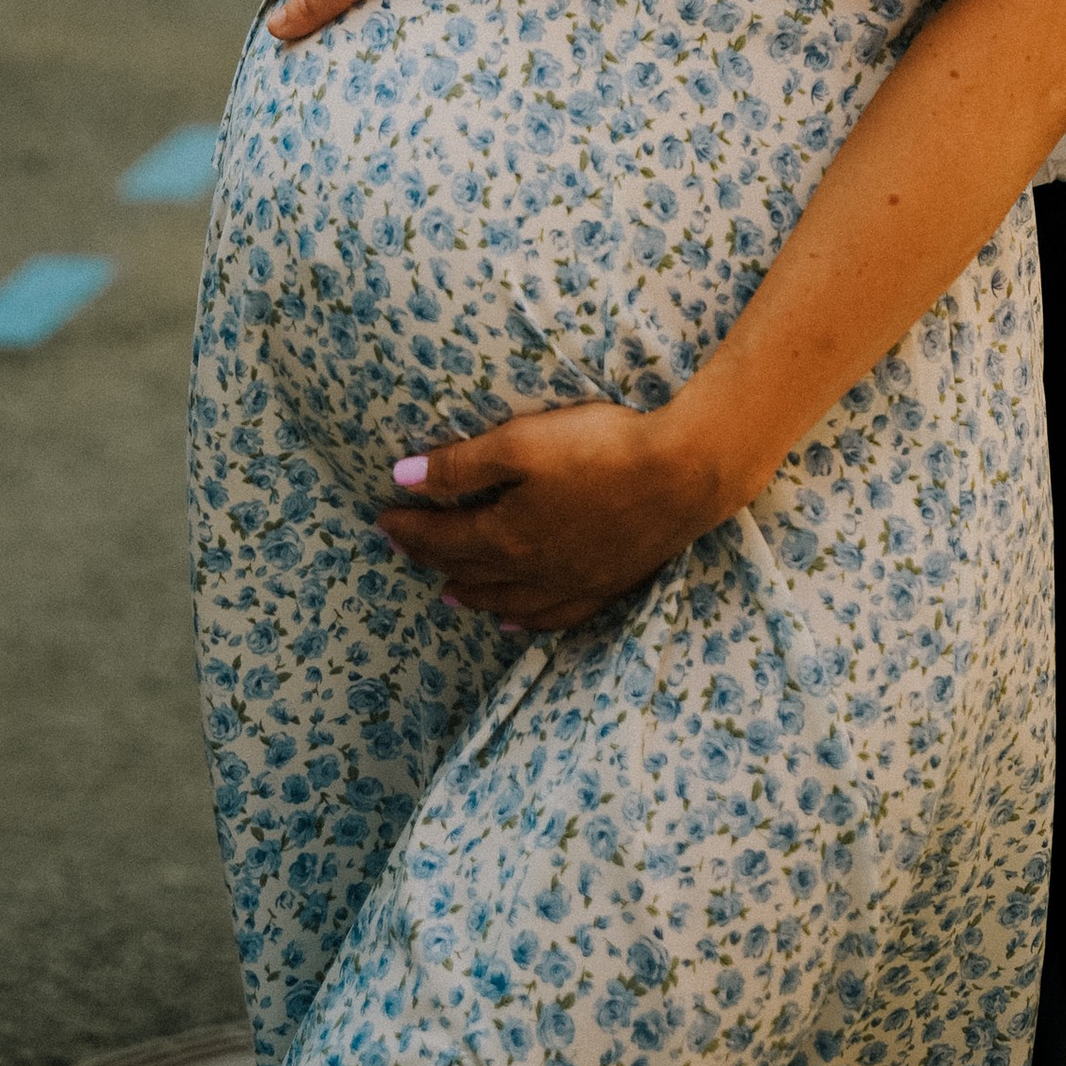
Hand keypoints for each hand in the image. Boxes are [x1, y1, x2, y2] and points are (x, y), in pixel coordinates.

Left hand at [374, 399, 730, 631]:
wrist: (683, 474)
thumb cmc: (599, 449)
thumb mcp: (521, 443)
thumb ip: (461, 464)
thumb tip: (401, 479)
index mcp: (506, 535)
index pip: (442, 536)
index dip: (409, 528)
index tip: (382, 518)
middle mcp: (532, 570)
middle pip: (469, 568)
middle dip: (431, 558)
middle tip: (404, 548)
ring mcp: (571, 583)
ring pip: (506, 600)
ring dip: (472, 595)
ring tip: (448, 595)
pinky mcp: (606, 585)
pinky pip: (553, 616)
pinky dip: (525, 621)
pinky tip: (516, 622)